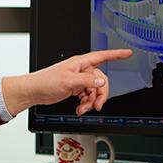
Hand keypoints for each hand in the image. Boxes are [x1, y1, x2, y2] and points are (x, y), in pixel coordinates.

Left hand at [2, 49, 134, 115]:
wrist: (35, 91)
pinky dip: (86, 104)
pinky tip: (80, 109)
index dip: (116, 54)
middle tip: (97, 105)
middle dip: (101, 94)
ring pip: (95, 91)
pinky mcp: (75, 89)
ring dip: (91, 102)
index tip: (128, 53)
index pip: (102, 56)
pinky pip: (87, 96)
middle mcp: (81, 70)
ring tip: (83, 109)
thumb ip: (87, 81)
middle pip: (101, 81)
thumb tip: (101, 82)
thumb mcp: (68, 81)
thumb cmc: (46, 81)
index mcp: (80, 63)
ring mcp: (78, 80)